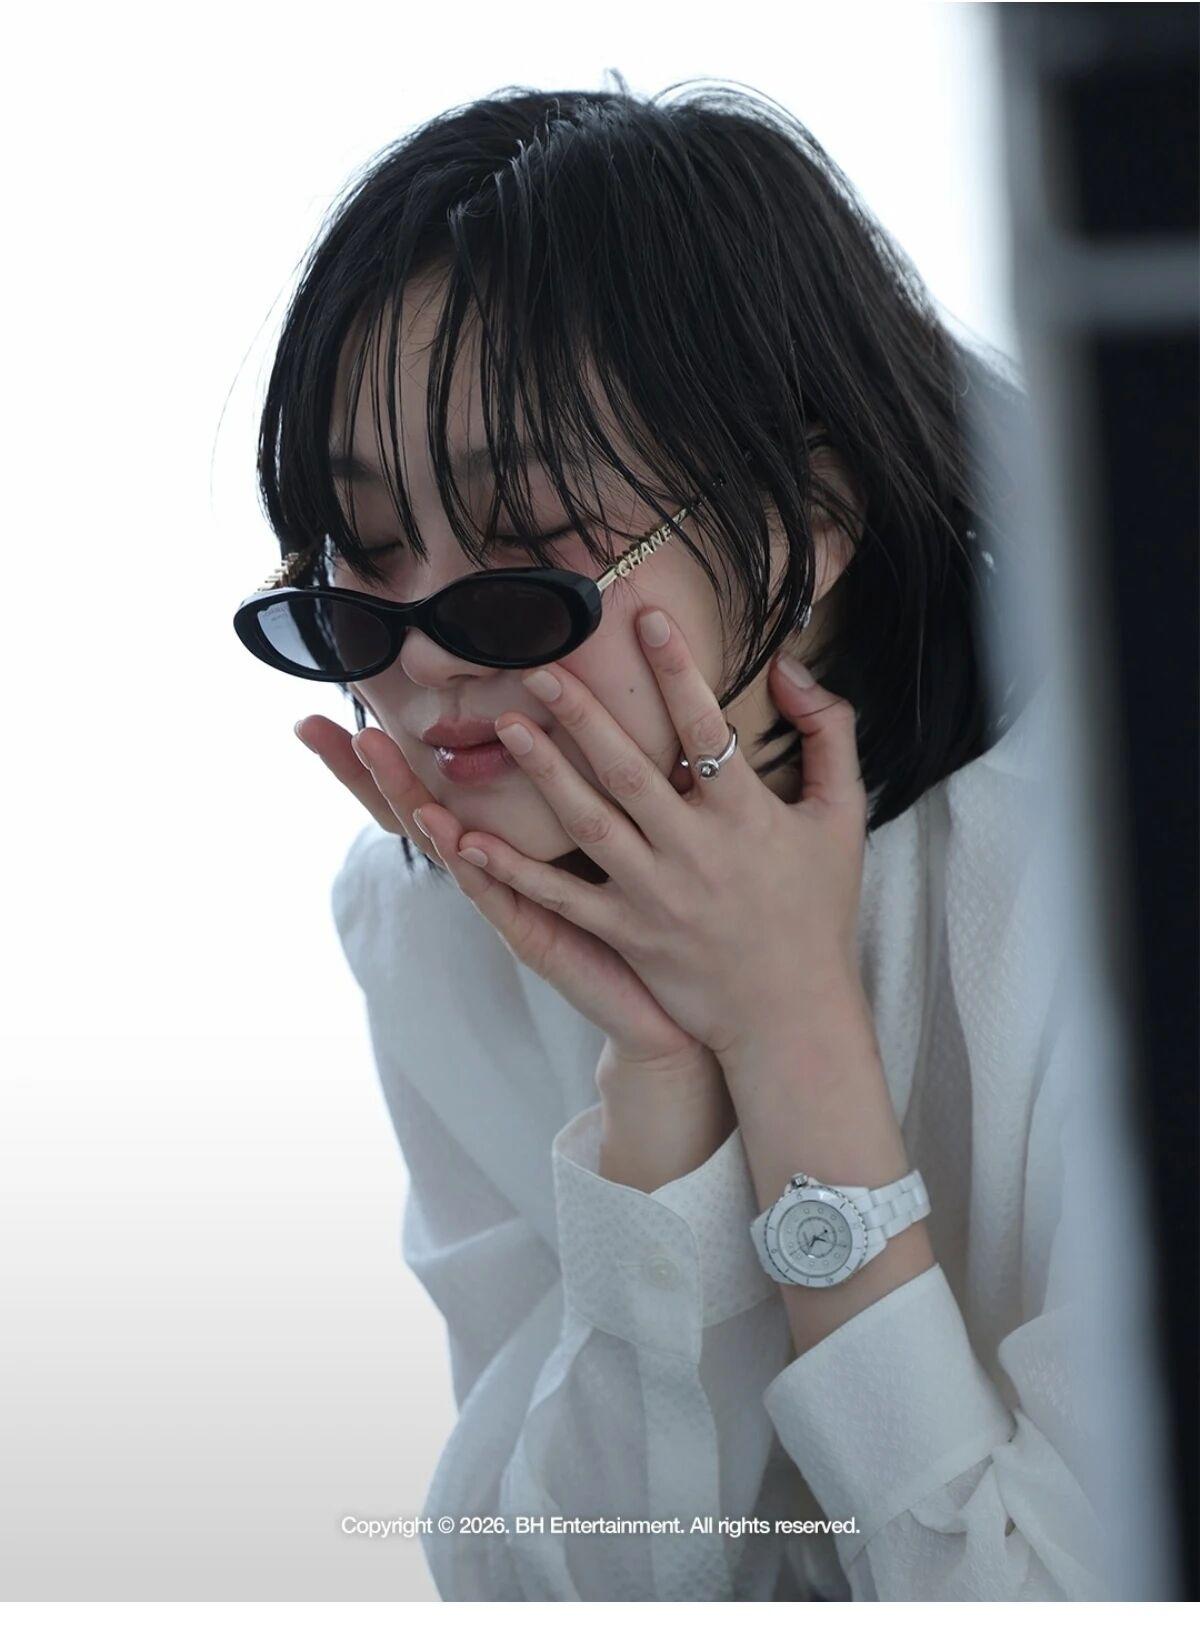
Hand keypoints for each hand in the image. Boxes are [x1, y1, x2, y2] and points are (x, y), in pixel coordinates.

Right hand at [293, 714, 711, 1070]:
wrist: (662, 1008)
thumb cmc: (636, 917)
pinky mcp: (532, 937)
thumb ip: (581, 782)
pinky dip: (467, 862)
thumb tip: (579, 703)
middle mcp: (492, 874)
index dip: (385, 757)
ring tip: (374, 752)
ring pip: (445, 843)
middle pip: (415, 812)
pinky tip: (444, 830)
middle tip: (327, 727)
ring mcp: (505, 906)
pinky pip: (494, 892)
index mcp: (501, 846)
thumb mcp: (603, 836)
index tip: (341, 708)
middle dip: (369, 771)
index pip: (431, 788)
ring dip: (407, 796)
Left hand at [426, 609, 870, 1060]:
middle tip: (540, 668)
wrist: (794, 1014)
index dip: (677, 670)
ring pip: (589, 824)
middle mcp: (696, 852)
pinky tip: (471, 841)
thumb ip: (829, 733)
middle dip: (583, 715)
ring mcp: (655, 896)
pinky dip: (515, 872)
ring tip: (505, 726)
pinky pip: (562, 898)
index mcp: (749, 817)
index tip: (646, 617)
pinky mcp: (627, 934)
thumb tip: (790, 668)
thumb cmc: (819, 908)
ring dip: (544, 773)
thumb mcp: (844, 816)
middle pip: (629, 771)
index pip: (708, 729)